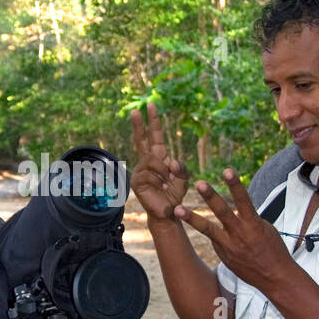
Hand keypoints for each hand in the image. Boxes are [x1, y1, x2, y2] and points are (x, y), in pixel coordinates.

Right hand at [130, 102, 188, 221]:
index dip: (153, 121)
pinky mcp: (136, 182)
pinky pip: (148, 174)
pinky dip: (159, 180)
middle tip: (135, 110)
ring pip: (151, 160)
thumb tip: (169, 161)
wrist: (168, 212)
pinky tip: (162, 188)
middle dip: (139, 125)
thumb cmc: (174, 195)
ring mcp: (140, 171)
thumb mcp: (183, 179)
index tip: (150, 105)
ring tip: (168, 182)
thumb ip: (180, 167)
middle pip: (141, 139)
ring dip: (163, 171)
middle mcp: (147, 162)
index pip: (154, 136)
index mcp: (159, 158)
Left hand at [174, 169, 293, 292]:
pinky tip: (199, 224)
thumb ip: (249, 218)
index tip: (227, 171)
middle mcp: (240, 233)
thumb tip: (237, 209)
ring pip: (208, 229)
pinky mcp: (223, 255)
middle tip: (199, 183)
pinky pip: (213, 240)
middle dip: (211, 197)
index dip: (235, 184)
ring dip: (192, 218)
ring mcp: (229, 246)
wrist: (275, 277)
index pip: (244, 200)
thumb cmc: (273, 249)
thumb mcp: (265, 228)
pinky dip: (208, 231)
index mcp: (253, 224)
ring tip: (178, 209)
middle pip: (223, 212)